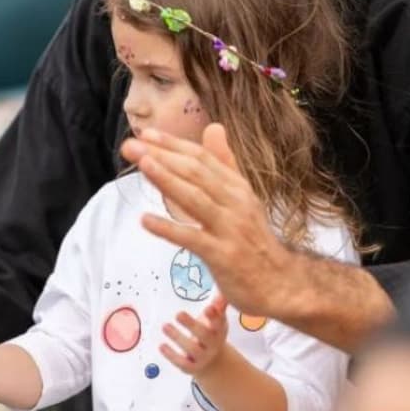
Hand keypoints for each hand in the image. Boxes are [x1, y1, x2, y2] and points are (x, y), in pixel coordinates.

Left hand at [122, 124, 296, 318]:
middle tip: (130, 147)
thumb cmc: (253, 240)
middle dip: (162, 156)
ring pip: (196, 199)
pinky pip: (193, 239)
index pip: (202, 158)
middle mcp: (236, 202)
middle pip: (196, 172)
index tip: (146, 134)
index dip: (173, 144)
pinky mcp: (223, 256)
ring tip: (142, 165)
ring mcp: (230, 229)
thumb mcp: (242, 197)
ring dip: (167, 180)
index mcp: (237, 187)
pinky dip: (169, 228)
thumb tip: (214, 127)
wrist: (280, 283)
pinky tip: (146, 221)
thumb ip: (225, 164)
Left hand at [160, 294, 229, 376]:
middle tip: (178, 314)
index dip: (214, 316)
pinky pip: (182, 363)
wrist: (213, 362)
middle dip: (192, 325)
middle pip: (205, 335)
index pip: (218, 322)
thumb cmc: (211, 333)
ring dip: (177, 337)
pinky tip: (162, 345)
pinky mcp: (192, 367)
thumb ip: (219, 304)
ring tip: (165, 326)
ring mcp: (203, 357)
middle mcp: (213, 344)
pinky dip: (171, 355)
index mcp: (219, 330)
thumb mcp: (216, 320)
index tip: (208, 308)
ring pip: (192, 349)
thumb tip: (222, 285)